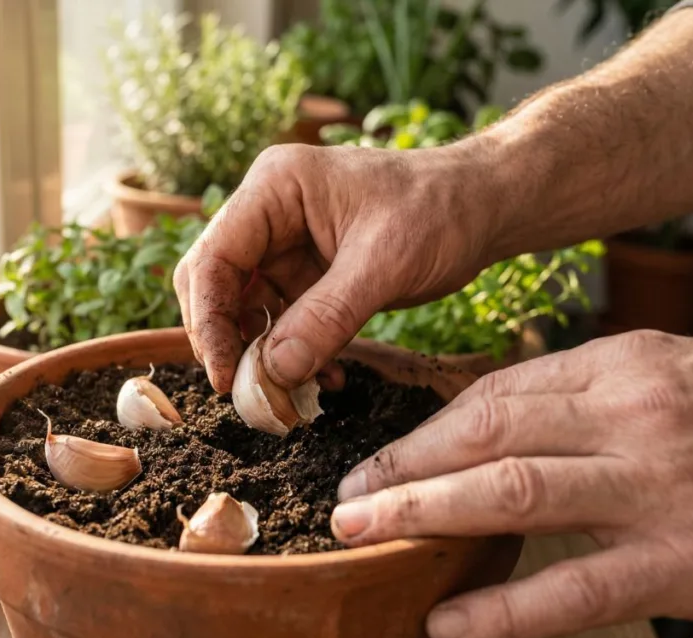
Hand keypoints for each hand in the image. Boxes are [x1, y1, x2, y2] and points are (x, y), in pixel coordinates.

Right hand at [173, 142, 507, 392]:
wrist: (484, 207)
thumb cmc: (440, 211)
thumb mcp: (384, 265)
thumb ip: (325, 318)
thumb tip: (272, 374)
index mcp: (275, 188)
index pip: (213, 259)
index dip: (208, 321)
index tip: (224, 377)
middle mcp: (269, 213)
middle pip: (215, 283)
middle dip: (228, 340)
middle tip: (249, 391)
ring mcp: (286, 245)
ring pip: (245, 309)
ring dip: (263, 355)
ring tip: (293, 394)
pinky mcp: (307, 274)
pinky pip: (281, 321)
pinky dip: (293, 353)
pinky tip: (324, 377)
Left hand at [332, 330, 692, 637]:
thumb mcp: (669, 376)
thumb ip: (583, 392)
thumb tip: (485, 421)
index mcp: (622, 366)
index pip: (496, 394)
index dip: (427, 431)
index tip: (382, 458)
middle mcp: (631, 418)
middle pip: (487, 435)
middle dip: (405, 468)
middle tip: (347, 497)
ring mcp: (656, 491)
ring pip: (514, 494)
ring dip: (425, 515)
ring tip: (364, 535)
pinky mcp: (681, 563)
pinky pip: (574, 589)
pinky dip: (502, 609)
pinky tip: (449, 622)